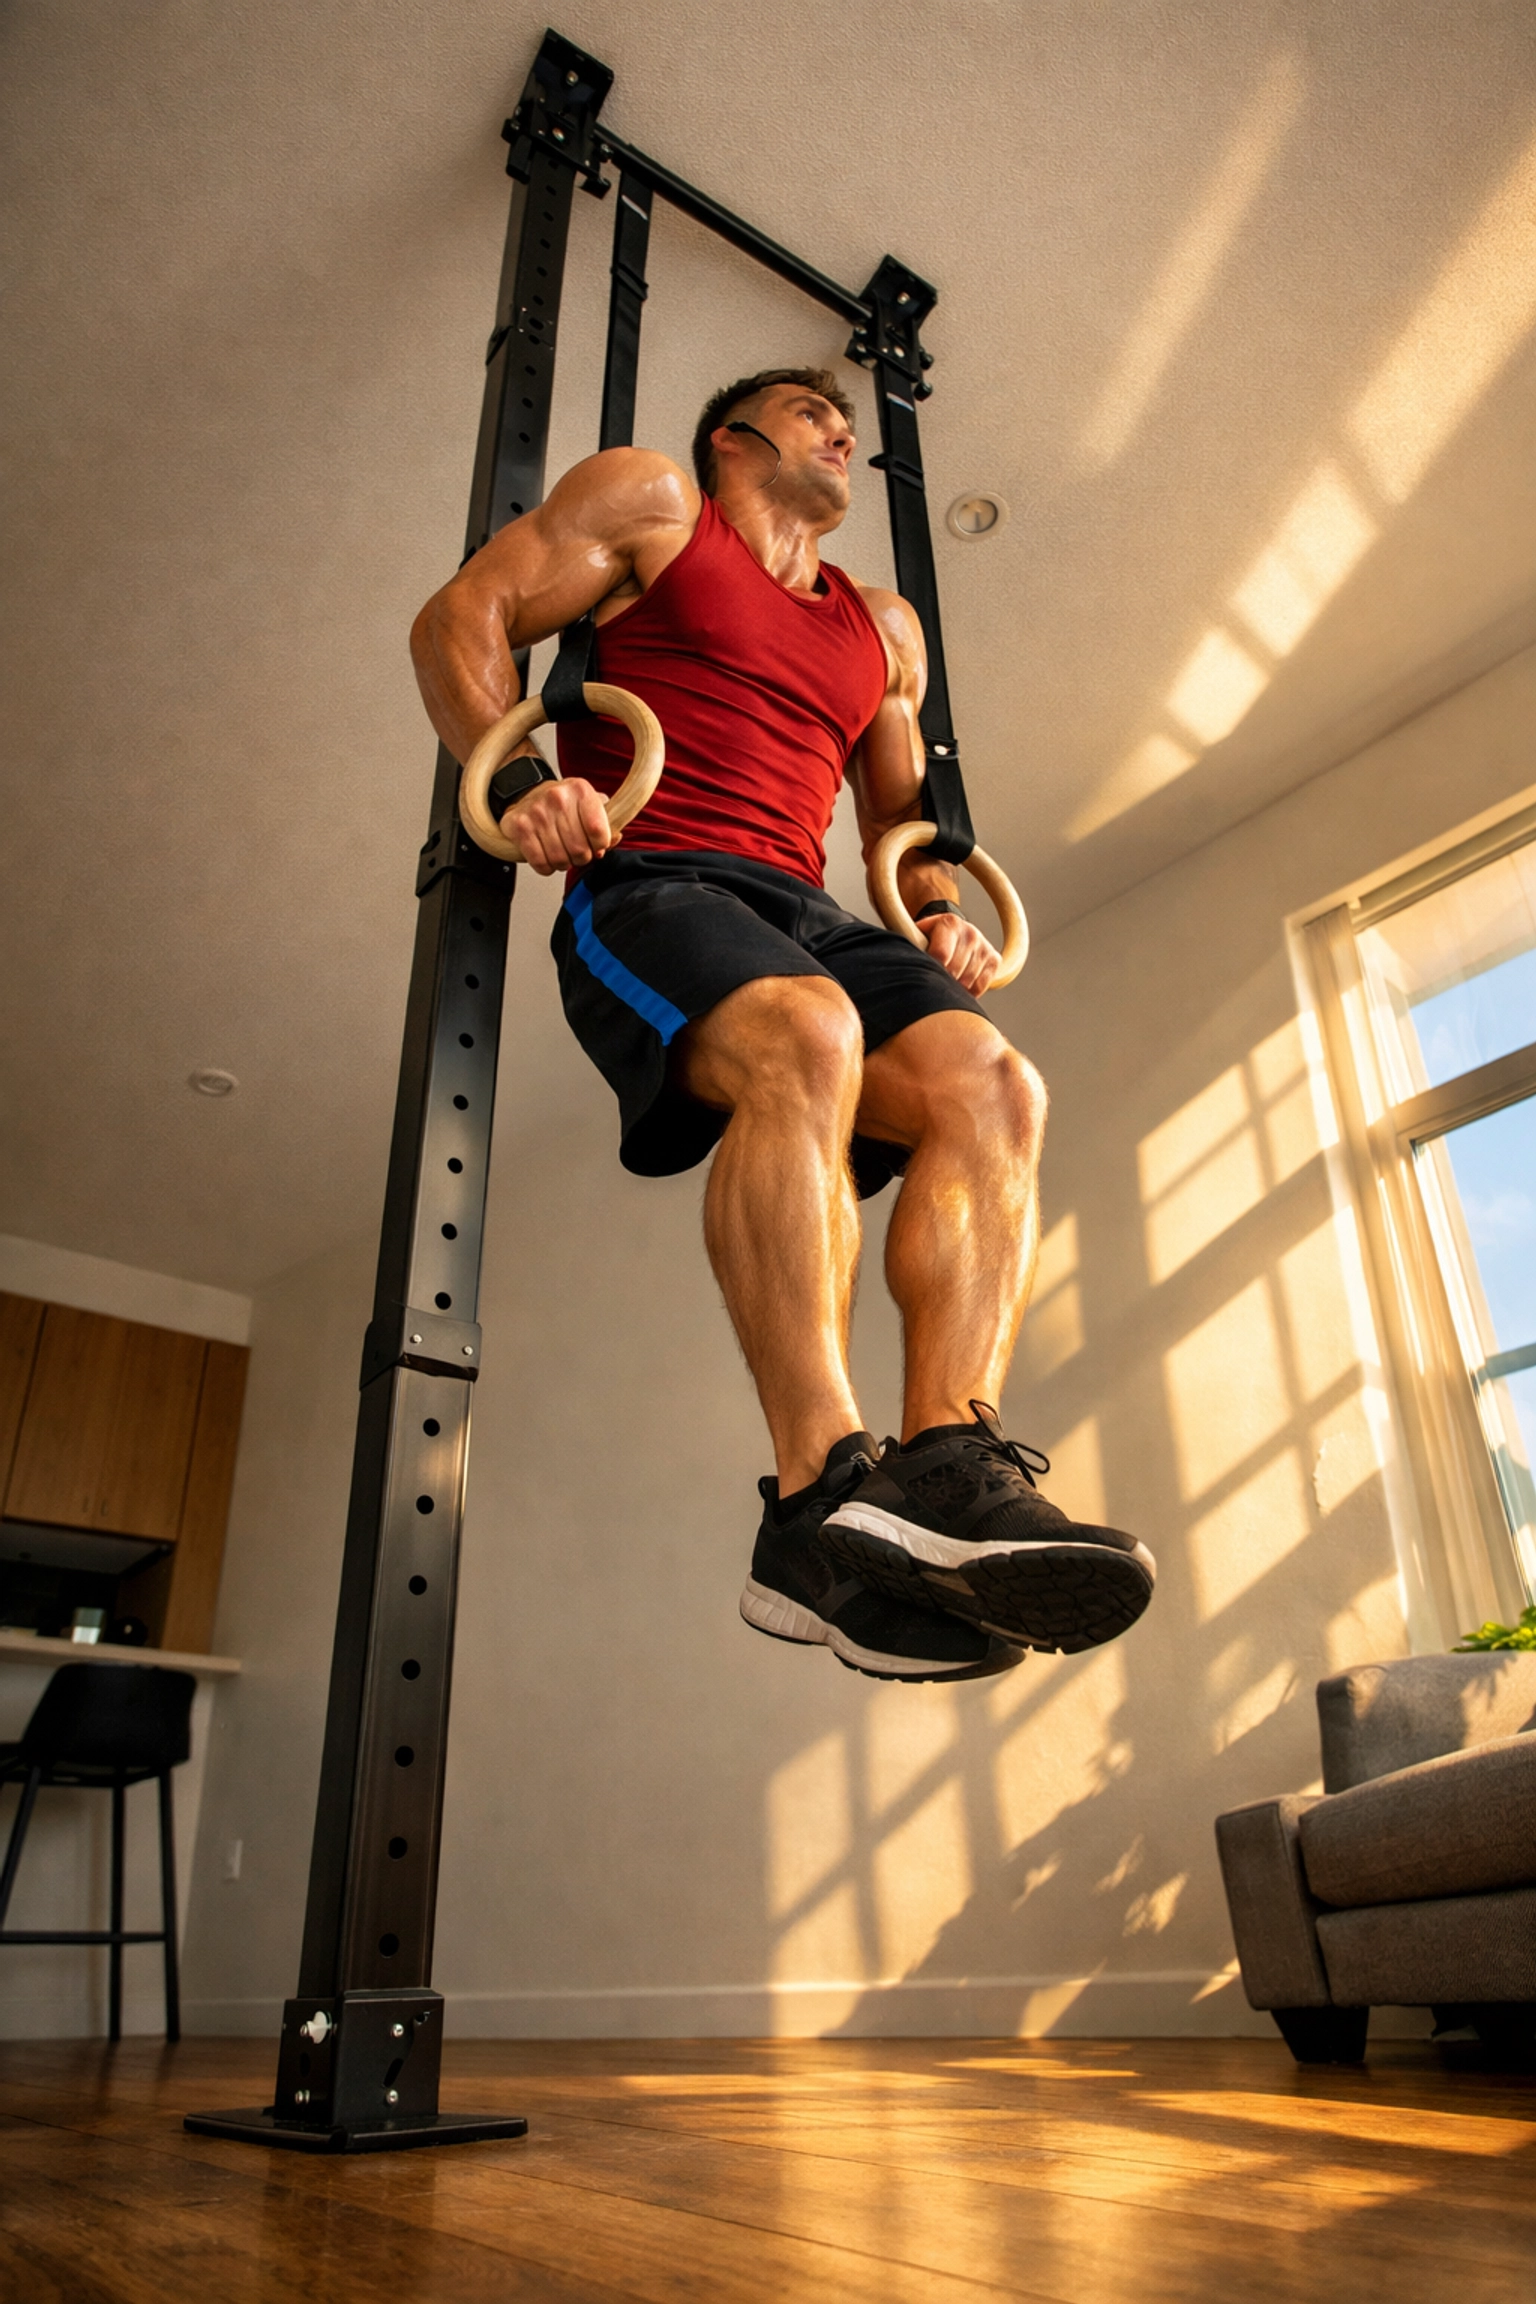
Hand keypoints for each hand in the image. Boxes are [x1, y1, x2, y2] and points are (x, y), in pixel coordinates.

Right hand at [499, 776, 616, 874]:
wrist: (526, 796)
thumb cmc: (560, 805)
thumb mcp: (586, 805)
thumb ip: (605, 823)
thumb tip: (614, 839)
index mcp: (580, 790)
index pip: (598, 830)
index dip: (600, 846)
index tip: (596, 845)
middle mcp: (558, 797)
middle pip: (580, 849)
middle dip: (581, 857)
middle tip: (577, 852)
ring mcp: (537, 812)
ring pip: (560, 859)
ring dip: (564, 863)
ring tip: (562, 853)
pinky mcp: (520, 827)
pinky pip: (540, 863)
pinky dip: (546, 867)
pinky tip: (547, 857)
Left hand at [918, 911, 999, 993]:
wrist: (949, 929)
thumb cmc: (926, 938)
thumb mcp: (915, 936)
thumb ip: (910, 946)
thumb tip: (899, 964)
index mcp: (949, 923)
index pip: (940, 956)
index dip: (930, 972)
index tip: (922, 977)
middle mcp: (970, 933)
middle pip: (954, 972)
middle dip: (941, 982)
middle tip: (931, 983)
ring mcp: (984, 946)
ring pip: (967, 982)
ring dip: (954, 989)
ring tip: (944, 983)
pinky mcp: (994, 959)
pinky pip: (980, 986)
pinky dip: (968, 992)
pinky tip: (958, 986)